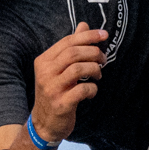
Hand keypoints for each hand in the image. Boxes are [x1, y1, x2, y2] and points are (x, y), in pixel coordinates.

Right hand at [31, 22, 106, 142]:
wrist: (44, 124)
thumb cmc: (55, 92)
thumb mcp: (58, 69)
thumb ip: (70, 47)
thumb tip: (83, 25)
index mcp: (44, 61)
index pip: (67, 41)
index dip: (88, 36)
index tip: (104, 35)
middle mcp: (45, 73)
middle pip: (73, 53)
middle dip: (94, 53)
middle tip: (103, 60)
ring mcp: (51, 89)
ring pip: (78, 69)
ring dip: (94, 70)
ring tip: (98, 75)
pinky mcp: (61, 104)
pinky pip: (82, 90)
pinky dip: (92, 89)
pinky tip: (91, 91)